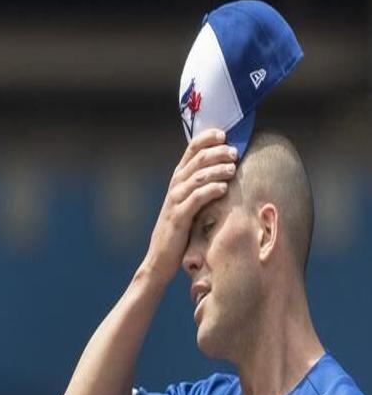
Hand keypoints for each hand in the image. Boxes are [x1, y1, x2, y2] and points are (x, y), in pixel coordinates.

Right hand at [143, 129, 237, 283]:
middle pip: (197, 159)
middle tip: (235, 152)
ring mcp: (175, 201)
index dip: (208, 137)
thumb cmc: (179, 232)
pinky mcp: (178, 217)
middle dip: (218, 152)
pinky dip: (211, 190)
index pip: (191, 149)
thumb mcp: (188, 204)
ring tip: (233, 168)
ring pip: (197, 176)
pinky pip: (196, 198)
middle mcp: (175, 186)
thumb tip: (226, 170)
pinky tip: (224, 188)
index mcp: (178, 180)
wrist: (160, 259)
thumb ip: (201, 187)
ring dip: (217, 169)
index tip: (225, 134)